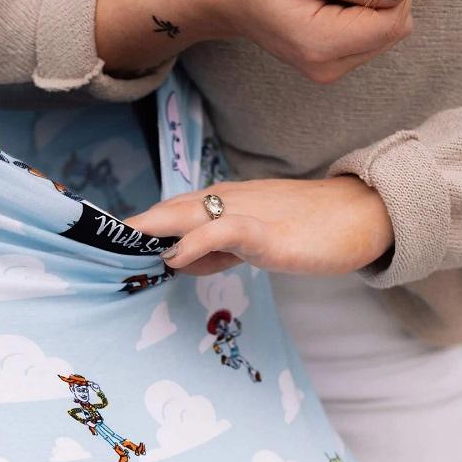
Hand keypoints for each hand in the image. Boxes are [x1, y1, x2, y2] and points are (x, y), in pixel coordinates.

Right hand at [96, 0, 414, 83]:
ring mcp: (331, 69)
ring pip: (386, 32)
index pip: (393, 21)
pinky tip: (335, 2)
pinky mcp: (333, 63)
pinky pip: (371, 35)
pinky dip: (364, 12)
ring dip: (374, 2)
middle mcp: (329, 67)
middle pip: (393, 29)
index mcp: (321, 46)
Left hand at [125, 176, 393, 275]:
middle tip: (95, 238)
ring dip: (152, 226)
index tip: (107, 238)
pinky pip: (225, 231)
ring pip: (189, 213)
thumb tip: (180, 261)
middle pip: (172, 208)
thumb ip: (217, 250)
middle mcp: (231, 201)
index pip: (174, 210)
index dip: (141, 223)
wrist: (365, 214)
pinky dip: (197, 243)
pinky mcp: (268, 231)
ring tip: (120, 242)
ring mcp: (249, 213)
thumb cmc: (311, 228)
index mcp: (227, 203)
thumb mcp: (254, 241)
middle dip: (134, 223)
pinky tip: (176, 256)